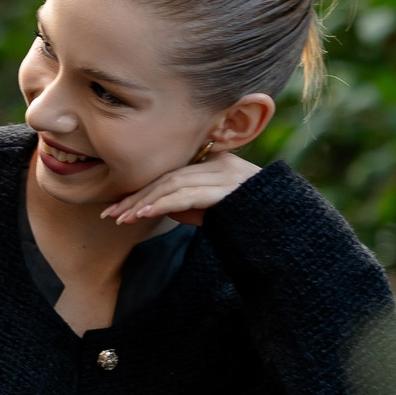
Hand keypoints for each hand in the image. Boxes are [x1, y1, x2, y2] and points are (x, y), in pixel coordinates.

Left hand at [102, 152, 259, 226]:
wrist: (285, 231)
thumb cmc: (246, 223)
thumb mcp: (210, 211)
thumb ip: (185, 203)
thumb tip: (153, 205)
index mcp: (216, 163)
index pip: (170, 175)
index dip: (141, 190)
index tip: (116, 207)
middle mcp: (220, 164)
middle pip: (167, 177)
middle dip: (135, 197)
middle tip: (110, 214)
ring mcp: (225, 175)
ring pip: (173, 184)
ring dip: (144, 202)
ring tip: (122, 218)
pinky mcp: (227, 190)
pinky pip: (188, 194)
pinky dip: (162, 204)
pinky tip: (144, 213)